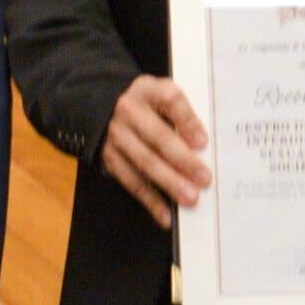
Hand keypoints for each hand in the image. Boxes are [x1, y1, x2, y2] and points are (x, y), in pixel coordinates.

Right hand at [99, 74, 211, 217]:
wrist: (101, 104)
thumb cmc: (146, 103)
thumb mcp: (160, 93)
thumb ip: (181, 113)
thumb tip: (201, 146)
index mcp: (148, 90)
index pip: (170, 102)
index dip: (187, 121)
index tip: (203, 142)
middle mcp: (128, 111)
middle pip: (158, 136)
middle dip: (182, 160)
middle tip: (204, 179)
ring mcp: (116, 136)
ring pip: (144, 162)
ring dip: (168, 183)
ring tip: (189, 198)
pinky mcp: (110, 158)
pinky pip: (131, 181)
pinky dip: (150, 200)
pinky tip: (166, 215)